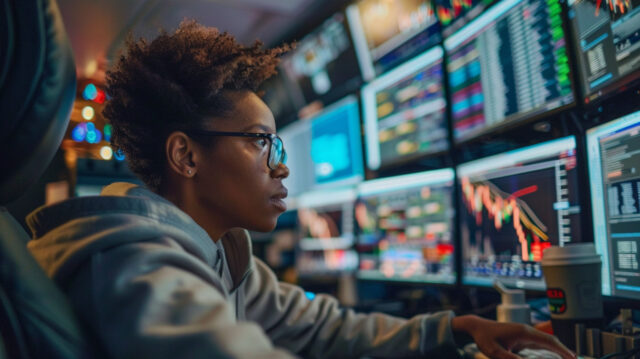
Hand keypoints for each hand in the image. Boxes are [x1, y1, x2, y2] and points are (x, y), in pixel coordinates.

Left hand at [451, 315, 575, 358]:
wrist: (476, 327)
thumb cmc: (484, 338)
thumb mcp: (494, 352)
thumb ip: (509, 358)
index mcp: (523, 332)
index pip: (549, 341)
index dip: (562, 350)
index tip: (573, 358)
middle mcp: (527, 330)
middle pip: (551, 340)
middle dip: (565, 350)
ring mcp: (525, 332)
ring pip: (547, 341)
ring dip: (559, 349)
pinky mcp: (522, 336)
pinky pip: (541, 343)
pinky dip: (551, 348)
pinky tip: (556, 355)